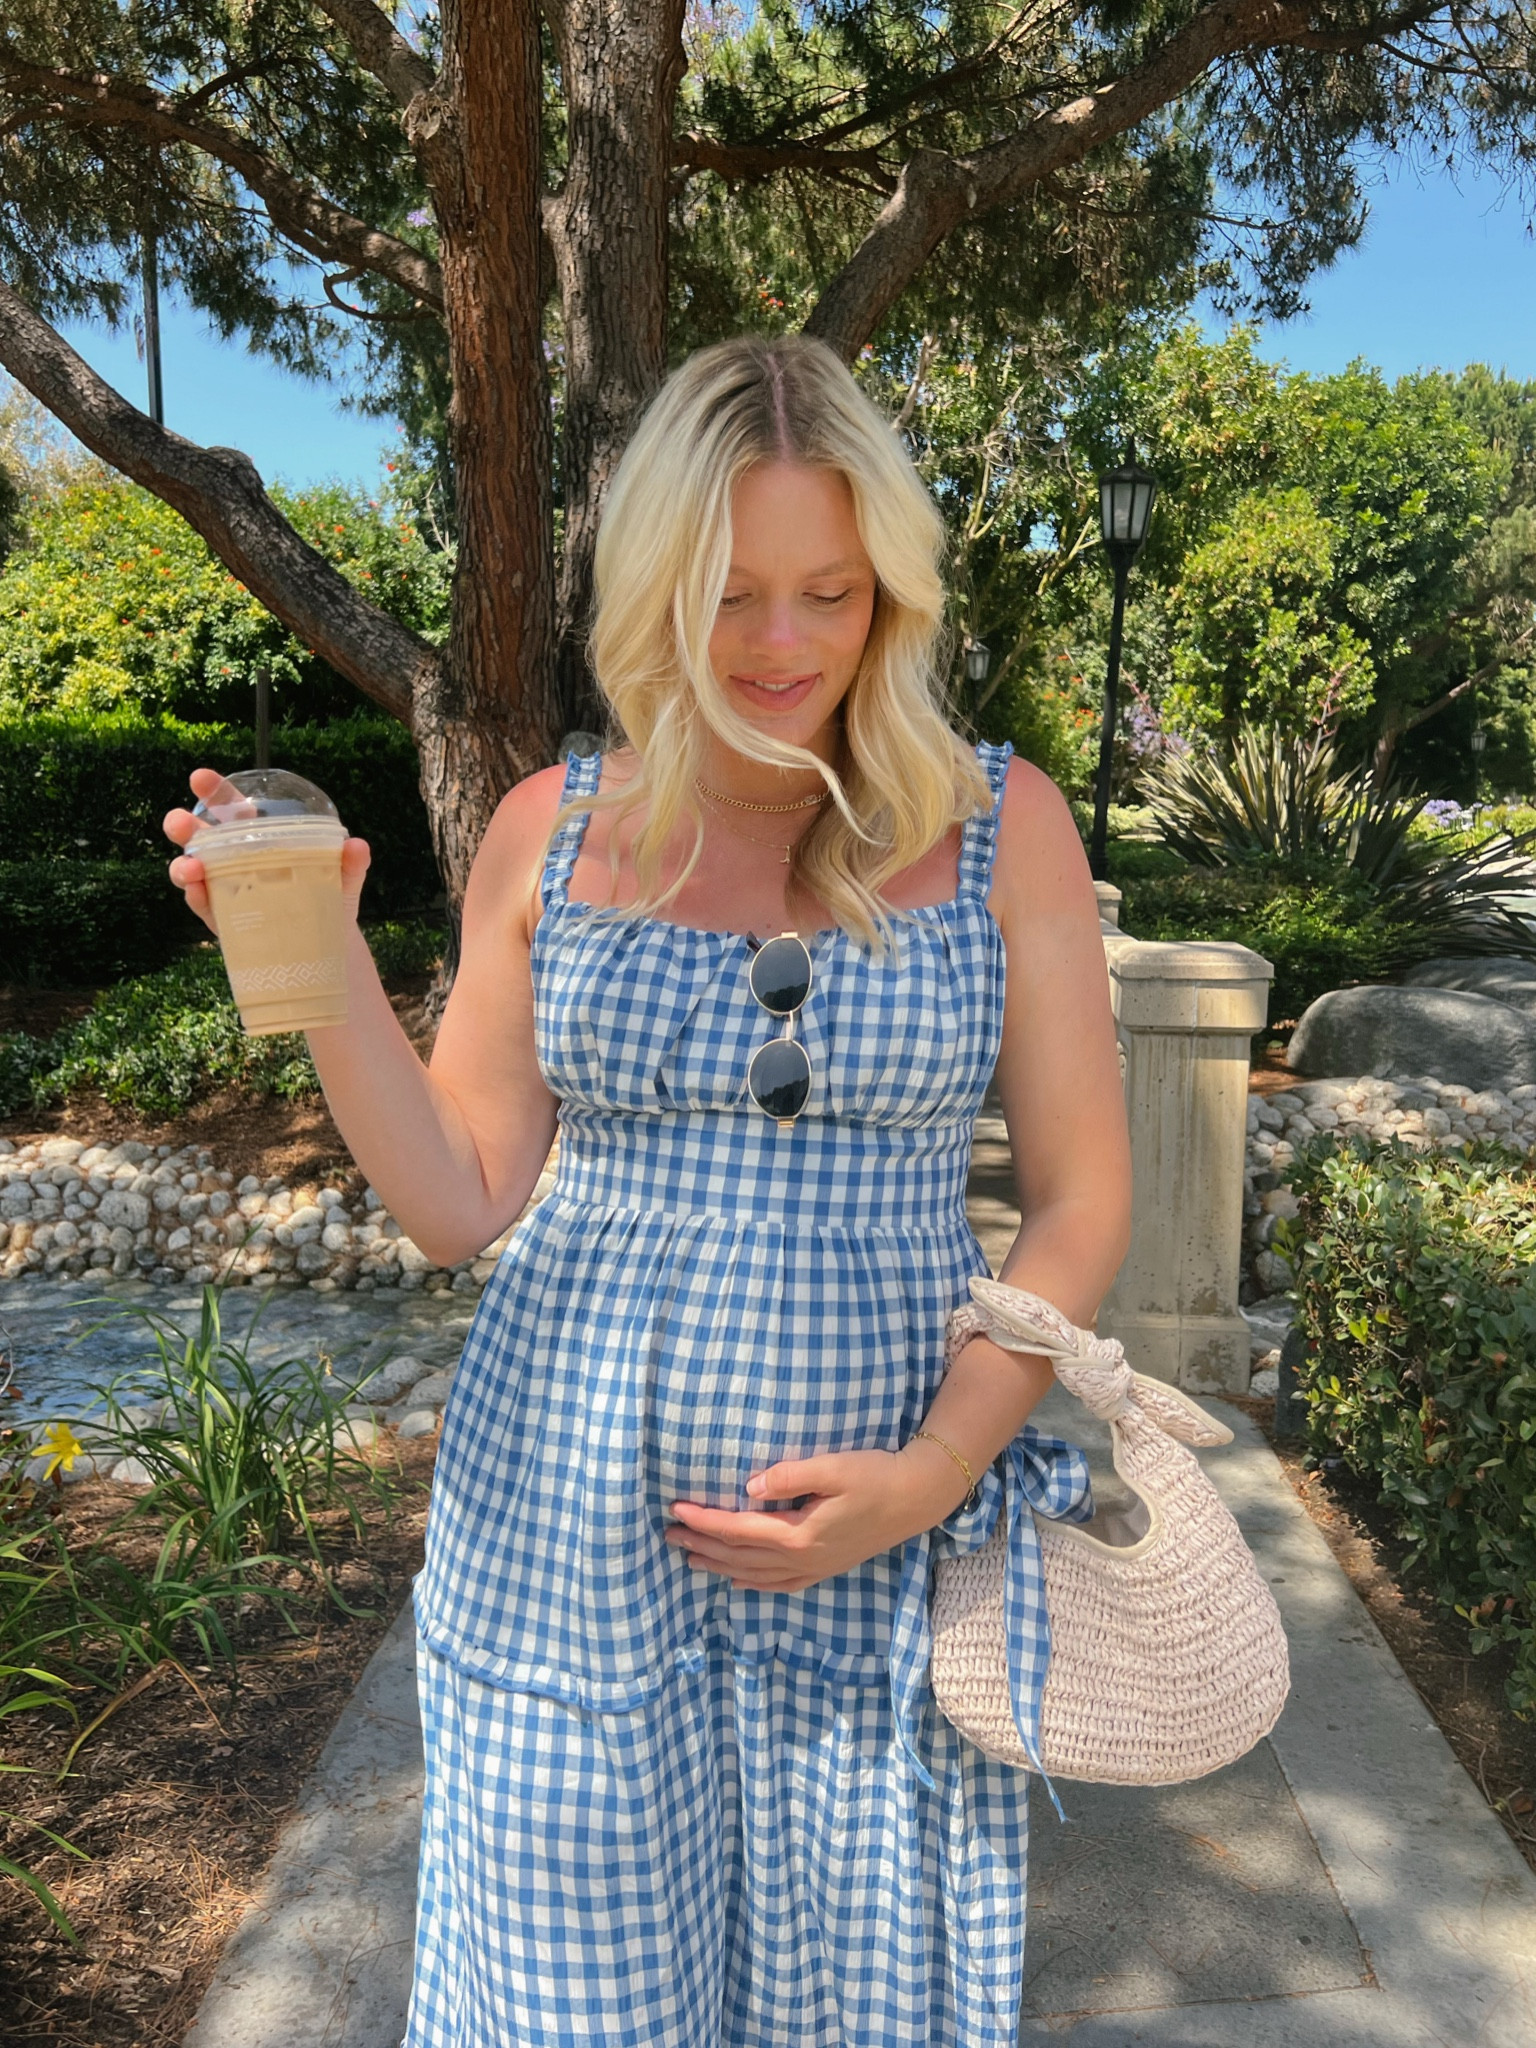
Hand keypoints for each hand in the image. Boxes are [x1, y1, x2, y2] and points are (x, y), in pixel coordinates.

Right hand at [163, 766, 371, 935]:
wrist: (327, 946)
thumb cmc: (328, 899)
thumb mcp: (343, 879)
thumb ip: (350, 863)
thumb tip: (356, 846)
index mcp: (258, 837)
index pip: (230, 807)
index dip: (214, 791)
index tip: (200, 778)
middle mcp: (233, 859)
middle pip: (199, 837)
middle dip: (183, 826)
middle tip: (179, 823)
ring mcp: (223, 889)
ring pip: (190, 872)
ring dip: (183, 867)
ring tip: (191, 868)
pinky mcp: (223, 920)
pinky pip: (203, 907)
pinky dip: (197, 899)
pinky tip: (198, 893)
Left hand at [663, 1444, 966, 1592]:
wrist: (916, 1498)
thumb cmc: (875, 1475)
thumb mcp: (834, 1467)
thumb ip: (790, 1476)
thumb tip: (750, 1487)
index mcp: (801, 1534)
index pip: (740, 1529)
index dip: (705, 1520)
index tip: (676, 1509)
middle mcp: (803, 1558)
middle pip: (741, 1556)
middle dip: (702, 1544)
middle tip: (668, 1535)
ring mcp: (815, 1568)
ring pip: (755, 1574)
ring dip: (720, 1566)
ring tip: (689, 1558)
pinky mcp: (826, 1568)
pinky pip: (780, 1584)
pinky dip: (753, 1584)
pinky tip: (737, 1581)